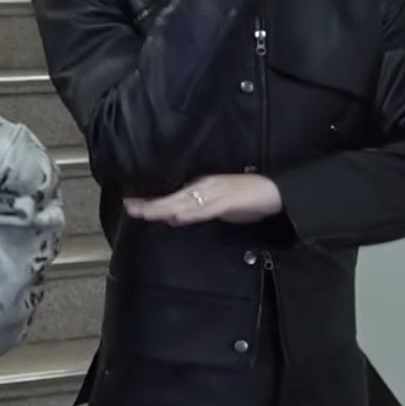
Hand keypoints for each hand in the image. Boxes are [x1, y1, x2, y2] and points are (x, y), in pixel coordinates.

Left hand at [124, 174, 282, 225]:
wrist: (274, 191)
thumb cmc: (246, 197)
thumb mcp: (216, 205)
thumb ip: (197, 210)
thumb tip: (175, 218)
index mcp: (201, 187)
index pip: (171, 197)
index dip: (151, 202)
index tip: (131, 204)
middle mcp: (204, 187)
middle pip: (172, 200)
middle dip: (151, 206)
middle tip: (130, 208)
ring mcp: (215, 193)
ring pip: (184, 203)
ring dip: (164, 208)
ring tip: (145, 212)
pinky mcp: (227, 200)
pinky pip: (205, 208)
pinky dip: (190, 212)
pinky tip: (177, 215)